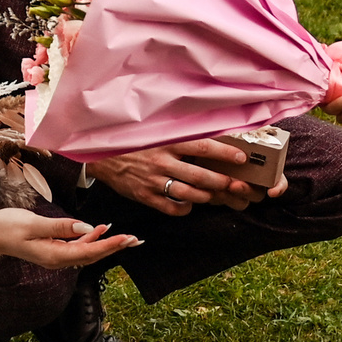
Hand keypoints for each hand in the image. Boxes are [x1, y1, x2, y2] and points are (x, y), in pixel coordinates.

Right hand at [0, 210, 139, 268]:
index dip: (110, 245)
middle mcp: (57, 259)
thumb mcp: (34, 223)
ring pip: (86, 251)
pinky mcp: (50, 249)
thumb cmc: (6, 227)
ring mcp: (53, 256)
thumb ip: (62, 227)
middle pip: (92, 255)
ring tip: (123, 235)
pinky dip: (88, 239)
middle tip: (136, 240)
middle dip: (114, 247)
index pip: (89, 251)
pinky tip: (97, 229)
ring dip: (104, 243)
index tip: (127, 238)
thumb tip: (86, 228)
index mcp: (54, 255)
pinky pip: (75, 247)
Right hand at [84, 141, 285, 216]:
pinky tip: (190, 204)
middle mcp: (162, 162)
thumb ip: (178, 137)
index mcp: (167, 143)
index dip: (225, 153)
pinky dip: (185, 208)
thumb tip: (206, 139)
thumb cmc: (132, 142)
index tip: (241, 158)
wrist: (100, 155)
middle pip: (201, 176)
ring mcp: (153, 181)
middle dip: (222, 182)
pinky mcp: (145, 196)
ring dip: (206, 196)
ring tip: (215, 194)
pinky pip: (171, 208)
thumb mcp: (155, 133)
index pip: (203, 148)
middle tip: (235, 184)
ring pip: (189, 194)